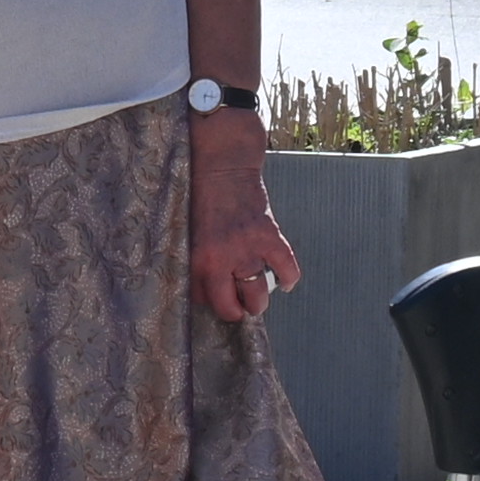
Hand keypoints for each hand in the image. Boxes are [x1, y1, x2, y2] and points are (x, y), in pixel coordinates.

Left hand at [187, 136, 295, 325]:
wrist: (222, 169)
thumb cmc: (202, 202)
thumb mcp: (190, 235)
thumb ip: (199, 263)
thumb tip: (208, 292)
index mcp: (199, 259)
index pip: (207, 300)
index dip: (215, 306)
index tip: (221, 305)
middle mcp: (222, 258)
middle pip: (234, 304)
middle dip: (239, 311)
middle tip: (242, 308)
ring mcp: (247, 247)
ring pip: (258, 292)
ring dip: (260, 302)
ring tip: (258, 301)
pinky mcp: (270, 235)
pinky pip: (285, 267)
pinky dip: (289, 278)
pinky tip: (285, 282)